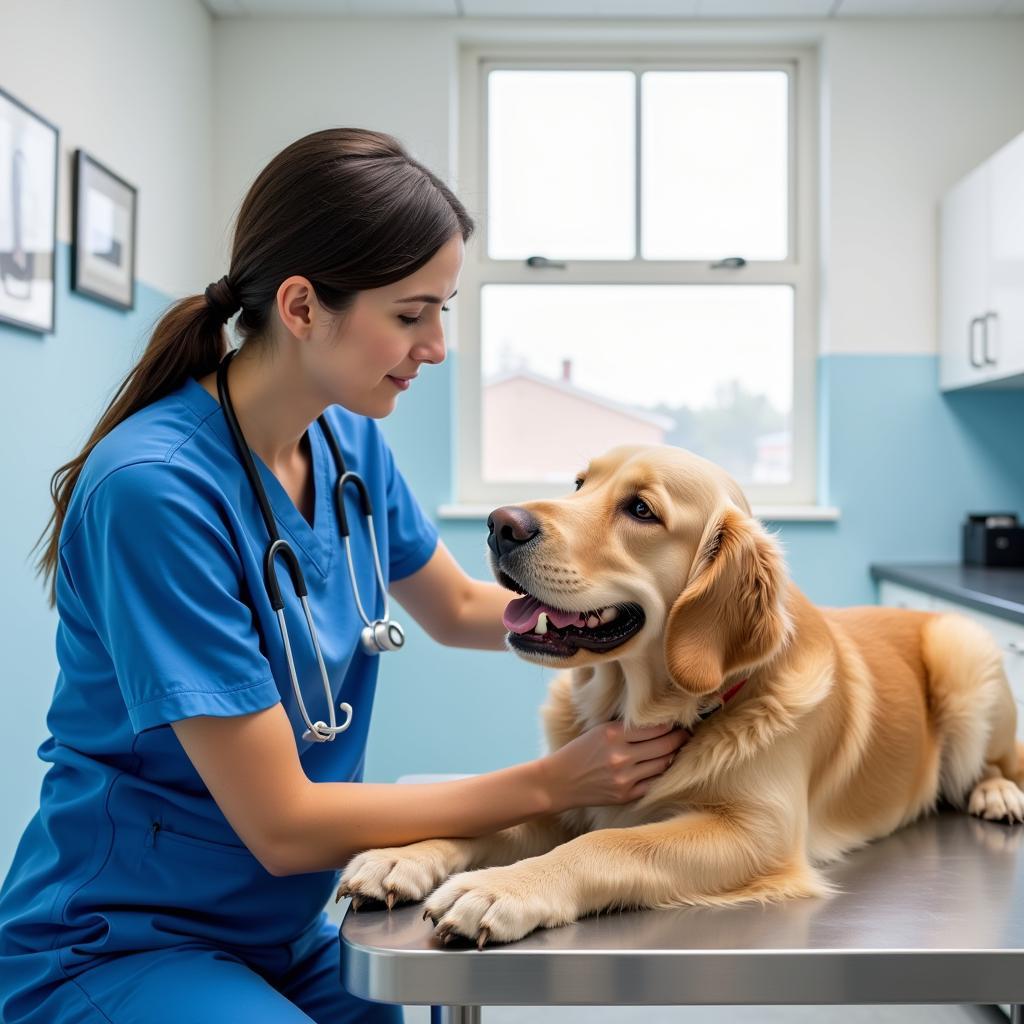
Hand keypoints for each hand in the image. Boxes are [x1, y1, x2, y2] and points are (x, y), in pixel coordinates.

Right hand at [540, 720, 689, 811]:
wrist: (558, 782)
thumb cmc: (578, 752)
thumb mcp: (599, 731)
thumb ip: (626, 727)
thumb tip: (658, 723)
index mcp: (613, 734)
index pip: (655, 727)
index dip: (671, 724)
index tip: (677, 721)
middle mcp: (621, 756)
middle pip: (665, 745)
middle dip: (679, 738)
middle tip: (686, 734)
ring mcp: (625, 778)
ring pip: (663, 764)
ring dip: (673, 755)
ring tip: (677, 748)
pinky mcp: (626, 795)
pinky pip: (654, 782)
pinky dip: (661, 773)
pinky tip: (663, 766)